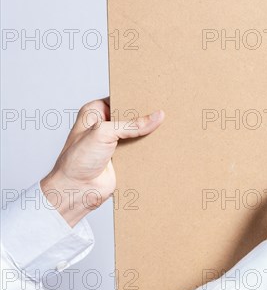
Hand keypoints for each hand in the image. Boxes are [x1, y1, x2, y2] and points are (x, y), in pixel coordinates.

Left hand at [40, 98, 163, 226]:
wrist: (76, 191)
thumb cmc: (77, 161)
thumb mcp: (103, 134)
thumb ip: (131, 125)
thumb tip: (157, 116)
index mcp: (94, 112)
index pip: (121, 99)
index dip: (136, 99)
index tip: (155, 98)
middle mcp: (105, 125)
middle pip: (132, 116)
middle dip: (146, 117)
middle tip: (164, 113)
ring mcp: (114, 142)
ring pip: (138, 133)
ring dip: (148, 135)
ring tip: (167, 129)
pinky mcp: (123, 157)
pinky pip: (140, 150)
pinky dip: (149, 149)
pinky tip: (161, 146)